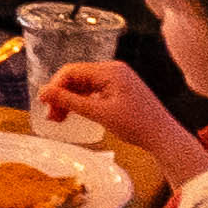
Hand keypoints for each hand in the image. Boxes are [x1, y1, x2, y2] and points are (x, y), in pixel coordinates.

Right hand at [40, 59, 183, 157]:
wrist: (164, 137)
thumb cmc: (136, 125)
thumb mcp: (99, 113)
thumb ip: (69, 101)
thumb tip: (43, 92)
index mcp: (110, 70)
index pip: (72, 71)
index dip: (54, 86)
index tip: (43, 103)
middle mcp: (113, 70)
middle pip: (77, 78)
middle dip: (61, 95)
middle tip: (51, 116)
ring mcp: (117, 80)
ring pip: (83, 86)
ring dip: (70, 100)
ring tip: (59, 119)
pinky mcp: (120, 90)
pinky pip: (94, 92)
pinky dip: (82, 102)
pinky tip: (75, 114)